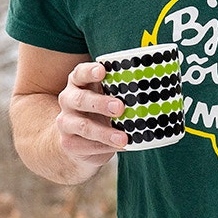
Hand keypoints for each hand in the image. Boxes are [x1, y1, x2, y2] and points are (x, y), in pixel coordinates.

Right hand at [53, 60, 128, 175]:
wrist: (81, 142)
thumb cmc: (100, 112)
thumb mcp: (108, 97)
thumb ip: (120, 93)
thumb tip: (151, 94)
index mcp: (79, 83)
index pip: (80, 73)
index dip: (90, 71)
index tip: (102, 71)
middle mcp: (68, 99)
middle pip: (81, 99)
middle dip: (100, 103)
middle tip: (120, 107)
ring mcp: (66, 122)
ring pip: (83, 126)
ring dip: (104, 132)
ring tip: (122, 138)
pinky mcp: (68, 142)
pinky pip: (87, 145)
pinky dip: (105, 146)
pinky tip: (118, 147)